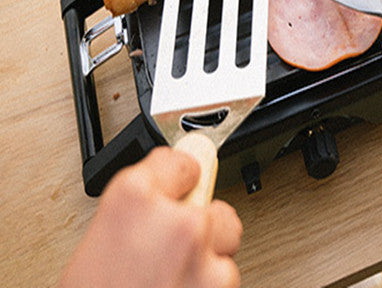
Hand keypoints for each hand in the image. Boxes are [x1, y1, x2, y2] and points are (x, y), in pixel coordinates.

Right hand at [59, 147, 242, 287]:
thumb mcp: (100, 243)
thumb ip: (139, 210)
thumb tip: (169, 195)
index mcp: (131, 198)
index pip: (181, 161)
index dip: (180, 179)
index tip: (182, 186)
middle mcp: (173, 216)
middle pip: (211, 202)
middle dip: (200, 225)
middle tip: (171, 252)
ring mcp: (200, 250)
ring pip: (226, 239)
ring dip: (208, 259)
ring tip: (170, 284)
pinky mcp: (219, 282)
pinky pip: (227, 275)